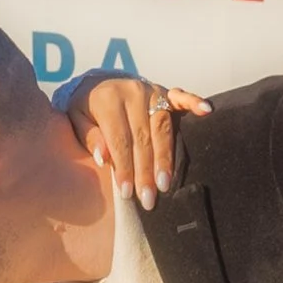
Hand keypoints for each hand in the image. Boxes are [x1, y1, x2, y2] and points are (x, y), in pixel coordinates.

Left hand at [62, 70, 209, 208]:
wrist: (96, 83)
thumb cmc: (85, 109)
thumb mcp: (75, 120)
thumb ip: (89, 137)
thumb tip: (103, 158)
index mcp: (107, 99)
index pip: (120, 140)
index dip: (124, 167)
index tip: (127, 192)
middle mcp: (132, 93)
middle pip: (143, 138)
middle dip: (146, 171)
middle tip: (148, 198)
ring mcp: (151, 91)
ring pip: (163, 128)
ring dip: (166, 157)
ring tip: (166, 183)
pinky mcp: (164, 92)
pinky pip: (181, 97)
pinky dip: (194, 102)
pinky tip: (207, 110)